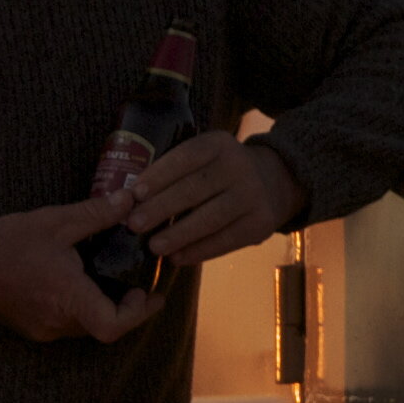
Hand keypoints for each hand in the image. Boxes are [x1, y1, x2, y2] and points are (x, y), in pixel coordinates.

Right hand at [0, 193, 164, 345]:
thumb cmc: (5, 244)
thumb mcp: (55, 222)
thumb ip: (96, 214)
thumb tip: (130, 200)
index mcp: (67, 298)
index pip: (113, 327)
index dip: (139, 314)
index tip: (148, 293)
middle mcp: (56, 322)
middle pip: (105, 327)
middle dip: (127, 307)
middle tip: (140, 281)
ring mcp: (42, 328)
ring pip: (87, 326)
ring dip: (103, 306)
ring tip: (114, 276)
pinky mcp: (32, 327)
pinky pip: (67, 324)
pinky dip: (82, 307)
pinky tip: (83, 281)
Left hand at [124, 133, 303, 270]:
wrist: (275, 180)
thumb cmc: (220, 171)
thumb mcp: (204, 157)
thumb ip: (173, 172)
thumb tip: (128, 200)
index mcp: (219, 145)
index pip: (186, 158)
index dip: (159, 175)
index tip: (134, 194)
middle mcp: (239, 166)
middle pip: (195, 189)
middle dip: (161, 208)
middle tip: (134, 225)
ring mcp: (253, 196)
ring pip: (211, 218)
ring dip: (179, 235)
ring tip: (154, 247)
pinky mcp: (261, 223)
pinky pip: (226, 240)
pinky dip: (199, 251)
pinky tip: (178, 258)